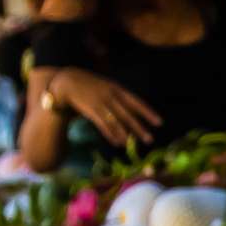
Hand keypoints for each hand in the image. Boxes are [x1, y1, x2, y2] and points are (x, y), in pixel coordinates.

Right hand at [41, 68, 158, 148]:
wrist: (66, 81)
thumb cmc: (89, 85)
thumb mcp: (107, 86)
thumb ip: (119, 97)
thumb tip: (133, 112)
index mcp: (117, 89)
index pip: (136, 102)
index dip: (148, 113)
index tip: (159, 123)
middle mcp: (111, 96)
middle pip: (128, 114)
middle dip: (139, 127)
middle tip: (150, 139)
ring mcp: (100, 103)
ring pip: (116, 121)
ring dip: (125, 134)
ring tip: (133, 144)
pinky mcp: (90, 110)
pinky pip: (103, 124)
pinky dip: (111, 134)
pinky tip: (118, 142)